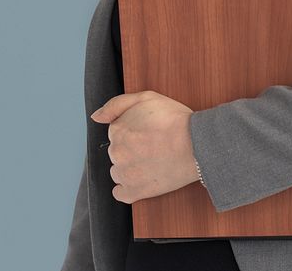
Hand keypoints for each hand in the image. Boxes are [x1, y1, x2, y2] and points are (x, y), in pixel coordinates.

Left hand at [90, 90, 200, 204]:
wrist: (195, 144)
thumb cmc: (174, 119)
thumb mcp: (146, 98)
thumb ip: (116, 104)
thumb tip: (96, 116)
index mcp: (116, 130)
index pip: (117, 132)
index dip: (133, 131)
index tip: (148, 132)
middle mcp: (116, 152)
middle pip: (118, 152)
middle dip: (131, 149)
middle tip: (153, 146)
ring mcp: (124, 173)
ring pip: (118, 172)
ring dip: (130, 168)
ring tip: (151, 162)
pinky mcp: (135, 191)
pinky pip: (120, 193)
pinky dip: (127, 189)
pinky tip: (141, 180)